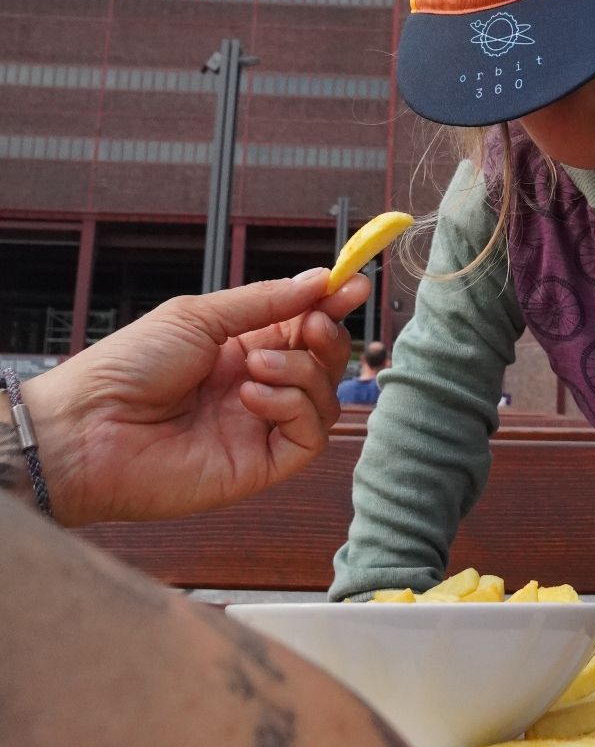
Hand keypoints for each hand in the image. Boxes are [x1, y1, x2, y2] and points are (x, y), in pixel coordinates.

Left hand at [23, 269, 367, 527]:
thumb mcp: (199, 316)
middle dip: (327, 336)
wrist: (88, 428)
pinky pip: (308, 436)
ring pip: (323, 397)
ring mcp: (258, 428)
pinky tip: (254, 396)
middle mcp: (255, 386)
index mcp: (239, 348)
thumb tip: (321, 280)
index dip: (331, 305)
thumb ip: (265, 302)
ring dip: (302, 370)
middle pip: (323, 361)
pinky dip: (293, 407)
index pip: (303, 325)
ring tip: (256, 366)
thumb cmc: (127, 367)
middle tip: (313, 323)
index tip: (354, 285)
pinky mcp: (259, 466)